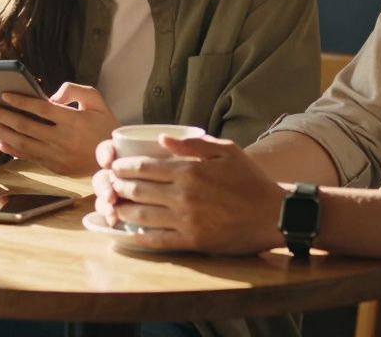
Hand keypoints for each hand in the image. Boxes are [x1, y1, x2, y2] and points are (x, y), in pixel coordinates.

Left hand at [0, 83, 119, 175]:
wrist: (114, 158)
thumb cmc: (105, 125)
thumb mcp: (98, 101)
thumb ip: (75, 90)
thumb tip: (51, 94)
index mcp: (72, 120)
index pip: (40, 109)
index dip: (20, 101)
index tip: (4, 95)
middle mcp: (61, 139)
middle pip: (24, 125)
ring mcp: (56, 155)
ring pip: (22, 142)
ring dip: (1, 131)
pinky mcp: (53, 166)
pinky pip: (27, 156)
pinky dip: (11, 148)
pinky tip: (0, 140)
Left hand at [97, 135, 286, 254]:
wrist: (274, 214)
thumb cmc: (251, 180)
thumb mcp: (227, 151)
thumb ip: (192, 145)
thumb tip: (162, 139)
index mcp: (190, 171)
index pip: (145, 167)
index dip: (123, 167)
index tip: (113, 166)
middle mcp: (183, 195)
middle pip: (137, 190)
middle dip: (117, 187)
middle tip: (107, 185)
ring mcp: (186, 220)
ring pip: (141, 215)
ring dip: (121, 210)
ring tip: (112, 206)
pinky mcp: (192, 241)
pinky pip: (157, 240)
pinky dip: (138, 237)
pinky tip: (126, 234)